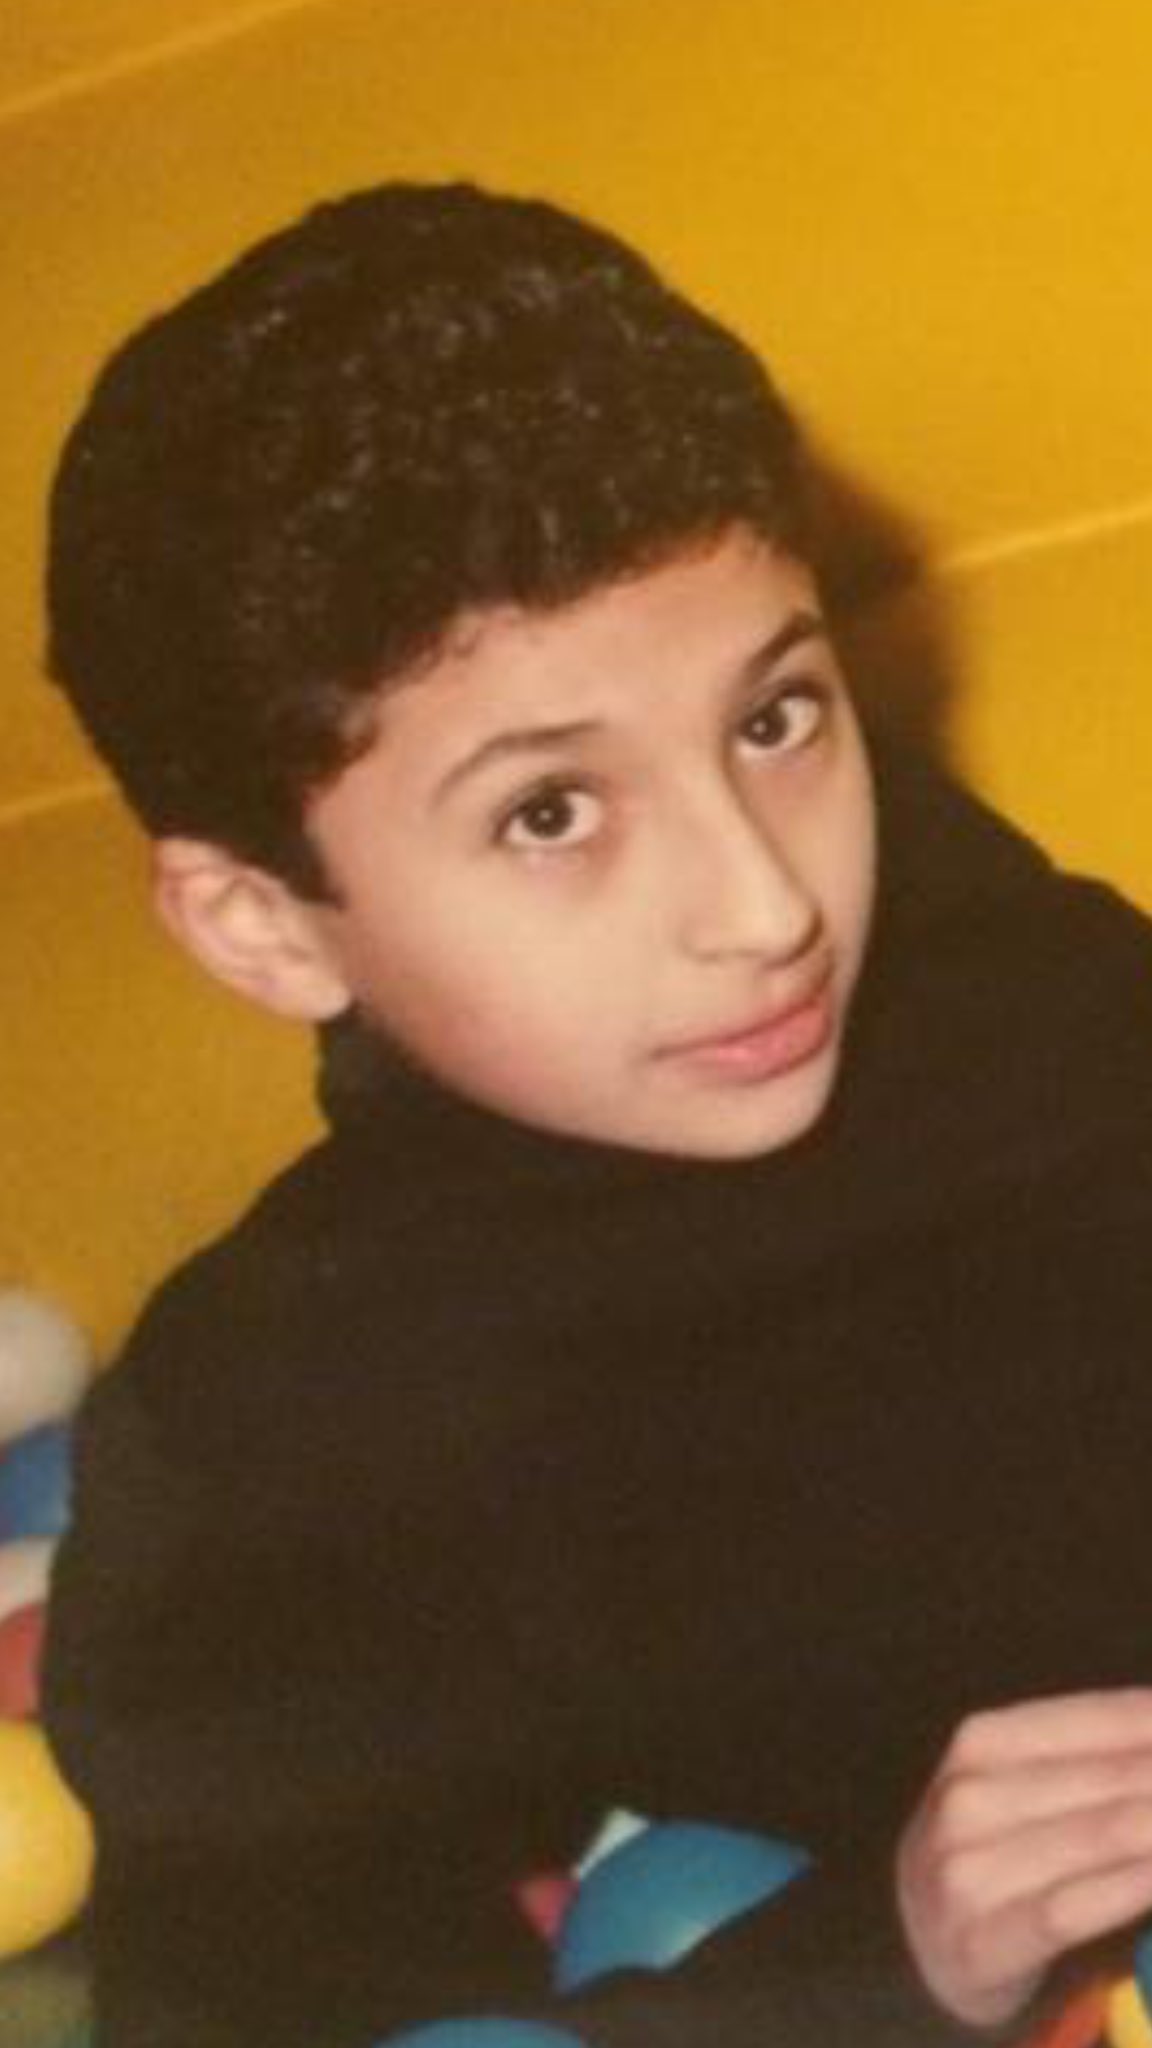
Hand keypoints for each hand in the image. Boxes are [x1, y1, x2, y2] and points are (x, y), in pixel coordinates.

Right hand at [897, 1690, 1151, 2027]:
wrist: (920, 1938)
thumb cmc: (990, 1848)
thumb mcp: (1020, 1784)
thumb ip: (1094, 1755)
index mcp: (980, 1743)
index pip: (1092, 1720)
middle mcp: (967, 1799)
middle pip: (1105, 1780)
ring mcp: (968, 1871)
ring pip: (1097, 1839)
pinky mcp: (984, 1941)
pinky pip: (1073, 1908)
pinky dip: (1129, 1889)